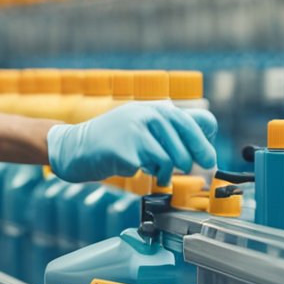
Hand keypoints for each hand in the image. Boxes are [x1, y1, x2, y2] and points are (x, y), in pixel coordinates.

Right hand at [47, 102, 217, 185]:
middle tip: (183, 172)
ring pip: (170, 159)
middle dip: (189, 162)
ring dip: (165, 173)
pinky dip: (146, 174)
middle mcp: (147, 114)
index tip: (209, 160)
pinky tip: (133, 168)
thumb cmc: (111, 140)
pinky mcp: (127, 150)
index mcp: (154, 108)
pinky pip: (150, 169)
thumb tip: (203, 146)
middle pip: (186, 144)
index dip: (204, 142)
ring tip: (155, 173)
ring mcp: (136, 131)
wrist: (74, 147)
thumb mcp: (140, 126)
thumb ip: (167, 131)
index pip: (192, 121)